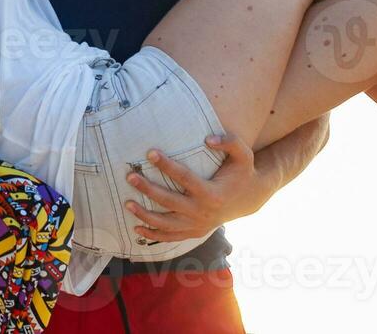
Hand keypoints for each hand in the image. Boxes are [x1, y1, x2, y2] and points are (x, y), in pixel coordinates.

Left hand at [122, 133, 265, 241]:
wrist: (250, 198)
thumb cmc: (243, 172)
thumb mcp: (244, 154)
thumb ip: (230, 142)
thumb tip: (208, 139)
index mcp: (213, 193)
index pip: (185, 178)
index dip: (167, 165)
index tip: (149, 153)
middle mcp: (203, 212)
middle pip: (170, 201)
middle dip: (148, 190)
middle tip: (130, 176)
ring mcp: (198, 225)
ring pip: (166, 224)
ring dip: (145, 215)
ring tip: (126, 203)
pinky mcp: (195, 232)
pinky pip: (171, 237)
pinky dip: (153, 235)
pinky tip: (136, 227)